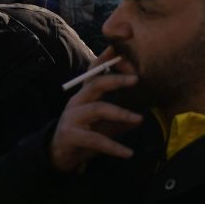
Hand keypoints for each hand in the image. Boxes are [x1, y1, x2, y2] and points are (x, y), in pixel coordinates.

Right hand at [49, 48, 143, 173]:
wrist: (60, 155)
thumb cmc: (85, 132)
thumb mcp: (103, 119)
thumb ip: (119, 112)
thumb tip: (144, 112)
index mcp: (85, 94)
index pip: (94, 72)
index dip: (105, 60)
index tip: (118, 48)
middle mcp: (77, 101)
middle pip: (95, 84)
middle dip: (116, 79)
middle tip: (137, 79)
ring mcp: (72, 118)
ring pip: (98, 109)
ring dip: (121, 113)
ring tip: (140, 120)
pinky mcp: (71, 135)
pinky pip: (96, 139)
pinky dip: (114, 146)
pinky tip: (128, 153)